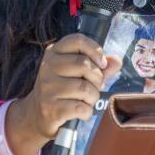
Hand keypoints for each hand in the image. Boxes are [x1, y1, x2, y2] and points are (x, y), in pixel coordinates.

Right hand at [7, 34, 120, 154]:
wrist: (38, 114)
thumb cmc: (63, 90)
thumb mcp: (78, 74)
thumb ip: (99, 66)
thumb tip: (116, 61)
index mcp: (54, 52)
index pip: (77, 40)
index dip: (95, 50)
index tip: (102, 64)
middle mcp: (48, 66)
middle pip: (84, 65)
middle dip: (97, 79)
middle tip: (94, 87)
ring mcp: (47, 87)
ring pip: (84, 88)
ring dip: (93, 97)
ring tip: (87, 101)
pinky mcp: (50, 107)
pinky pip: (80, 107)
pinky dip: (87, 112)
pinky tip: (81, 112)